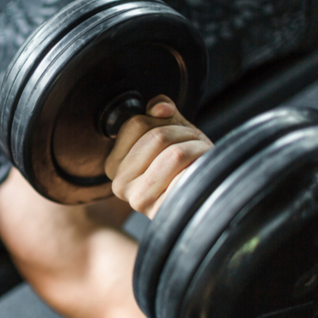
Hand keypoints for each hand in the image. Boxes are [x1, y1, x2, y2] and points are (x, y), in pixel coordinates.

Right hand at [104, 95, 212, 218]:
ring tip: (200, 155)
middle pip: (157, 136)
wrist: (203, 198)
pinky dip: (201, 165)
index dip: (163, 119)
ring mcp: (139, 198)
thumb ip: (160, 113)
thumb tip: (160, 107)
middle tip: (195, 142)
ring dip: (196, 147)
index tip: (176, 129)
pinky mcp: (162, 210)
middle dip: (184, 132)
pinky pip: (187, 174)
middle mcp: (119, 182)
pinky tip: (200, 172)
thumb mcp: (170, 131)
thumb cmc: (184, 165)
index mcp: (114, 163)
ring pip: (174, 153)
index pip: (136, 123)